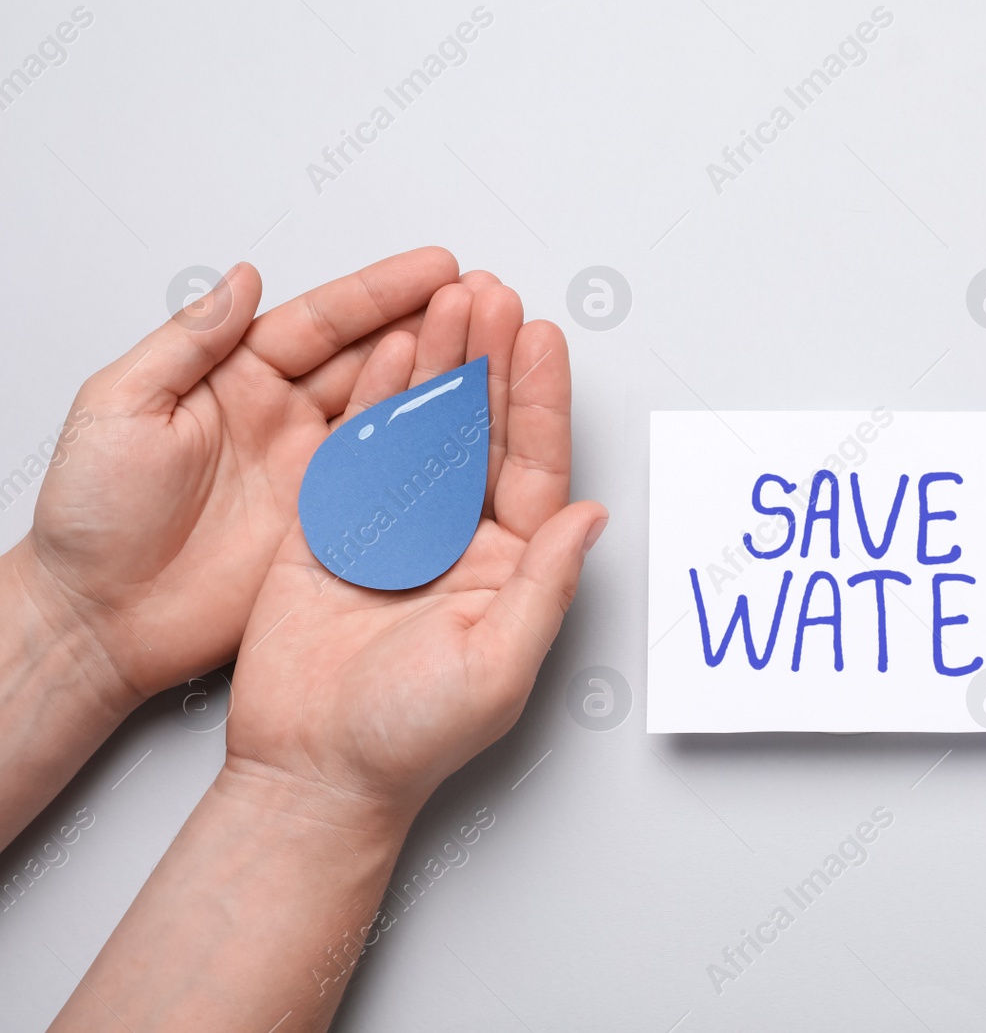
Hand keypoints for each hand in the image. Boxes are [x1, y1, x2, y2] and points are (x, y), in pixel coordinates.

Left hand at [12, 248, 460, 706]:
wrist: (99, 619)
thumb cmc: (91, 518)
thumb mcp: (119, 408)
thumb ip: (187, 342)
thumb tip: (241, 280)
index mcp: (236, 379)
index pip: (321, 323)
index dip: (380, 294)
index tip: (437, 270)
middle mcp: (284, 419)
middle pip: (371, 360)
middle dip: (432, 328)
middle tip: (488, 303)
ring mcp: (312, 472)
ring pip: (392, 415)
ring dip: (442, 383)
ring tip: (493, 352)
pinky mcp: (330, 524)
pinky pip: (389, 482)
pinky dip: (430, 456)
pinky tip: (467, 431)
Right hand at [222, 274, 606, 818]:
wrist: (311, 773)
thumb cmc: (409, 739)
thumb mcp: (497, 665)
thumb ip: (545, 585)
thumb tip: (592, 515)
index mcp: (508, 566)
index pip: (534, 467)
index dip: (539, 401)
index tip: (543, 338)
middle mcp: (458, 539)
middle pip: (480, 433)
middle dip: (489, 362)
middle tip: (492, 295)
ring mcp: (396, 529)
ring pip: (424, 430)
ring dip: (438, 366)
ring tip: (447, 301)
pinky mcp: (334, 529)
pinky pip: (359, 452)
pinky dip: (373, 400)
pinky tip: (390, 350)